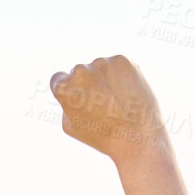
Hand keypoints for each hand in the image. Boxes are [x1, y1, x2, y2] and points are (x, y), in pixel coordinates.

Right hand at [49, 55, 169, 164]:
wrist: (136, 134)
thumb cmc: (101, 135)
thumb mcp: (71, 126)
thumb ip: (67, 103)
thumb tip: (73, 90)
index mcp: (65, 87)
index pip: (58, 78)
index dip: (67, 90)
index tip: (76, 99)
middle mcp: (81, 69)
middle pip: (79, 72)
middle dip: (87, 85)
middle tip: (100, 105)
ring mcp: (102, 62)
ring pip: (99, 68)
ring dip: (104, 80)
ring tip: (115, 102)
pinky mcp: (122, 60)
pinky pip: (116, 66)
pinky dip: (120, 77)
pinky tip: (126, 94)